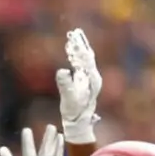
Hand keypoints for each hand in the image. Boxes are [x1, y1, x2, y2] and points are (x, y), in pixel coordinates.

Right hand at [56, 29, 102, 143]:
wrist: (78, 123)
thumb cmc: (74, 112)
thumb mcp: (69, 99)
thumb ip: (65, 84)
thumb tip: (62, 71)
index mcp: (92, 79)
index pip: (86, 59)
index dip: (79, 48)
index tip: (73, 38)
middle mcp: (93, 77)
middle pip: (87, 56)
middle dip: (80, 44)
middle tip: (74, 32)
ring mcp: (89, 79)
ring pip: (84, 59)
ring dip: (78, 48)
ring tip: (72, 36)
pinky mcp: (84, 82)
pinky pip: (80, 65)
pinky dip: (75, 56)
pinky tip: (69, 51)